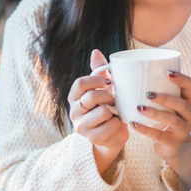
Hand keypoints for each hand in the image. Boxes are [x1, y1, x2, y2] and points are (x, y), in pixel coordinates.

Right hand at [68, 50, 128, 175]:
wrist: (112, 135)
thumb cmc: (108, 107)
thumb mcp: (103, 88)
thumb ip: (99, 71)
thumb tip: (95, 52)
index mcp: (74, 97)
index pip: (80, 83)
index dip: (97, 80)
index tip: (110, 81)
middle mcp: (73, 111)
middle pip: (91, 97)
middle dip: (109, 96)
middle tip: (115, 99)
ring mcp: (81, 126)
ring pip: (102, 111)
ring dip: (114, 111)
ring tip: (116, 112)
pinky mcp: (91, 138)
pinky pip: (109, 126)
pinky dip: (117, 123)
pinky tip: (117, 123)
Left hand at [130, 70, 190, 182]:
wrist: (173, 147)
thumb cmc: (164, 117)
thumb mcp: (166, 104)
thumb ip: (154, 89)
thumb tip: (121, 70)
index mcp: (189, 100)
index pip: (190, 86)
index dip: (181, 78)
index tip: (166, 72)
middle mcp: (190, 114)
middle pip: (181, 104)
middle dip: (165, 97)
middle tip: (147, 93)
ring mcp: (184, 129)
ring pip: (172, 119)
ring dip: (155, 112)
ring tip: (139, 108)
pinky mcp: (173, 142)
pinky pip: (159, 135)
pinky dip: (145, 129)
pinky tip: (133, 124)